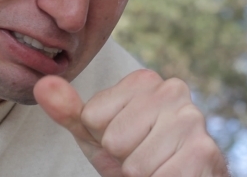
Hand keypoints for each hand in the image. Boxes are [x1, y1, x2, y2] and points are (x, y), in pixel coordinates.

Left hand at [34, 69, 228, 176]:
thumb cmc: (135, 154)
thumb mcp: (97, 134)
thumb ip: (69, 111)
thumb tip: (42, 84)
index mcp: (144, 80)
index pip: (93, 116)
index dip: (103, 137)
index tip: (126, 138)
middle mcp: (172, 90)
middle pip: (114, 139)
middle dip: (124, 157)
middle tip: (142, 155)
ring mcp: (192, 119)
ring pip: (135, 163)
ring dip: (142, 175)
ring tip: (157, 166)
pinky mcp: (204, 151)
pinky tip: (172, 174)